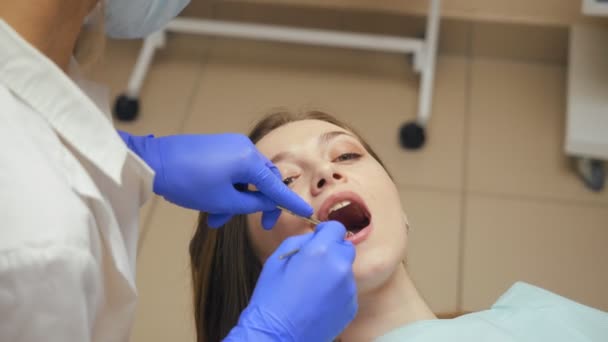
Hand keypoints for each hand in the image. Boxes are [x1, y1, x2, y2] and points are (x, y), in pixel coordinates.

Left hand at [118, 131, 311, 227]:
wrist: (154, 161)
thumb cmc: (187, 183)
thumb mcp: (223, 201)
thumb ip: (252, 205)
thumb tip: (268, 204)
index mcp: (248, 160)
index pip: (277, 186)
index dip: (290, 202)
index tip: (307, 212)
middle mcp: (245, 148)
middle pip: (264, 180)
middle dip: (255, 205)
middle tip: (250, 224)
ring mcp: (232, 145)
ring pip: (247, 178)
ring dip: (238, 199)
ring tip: (216, 217)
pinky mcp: (220, 146)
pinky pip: (235, 170)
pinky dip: (230, 188)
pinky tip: (213, 203)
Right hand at [225, 221, 357, 341]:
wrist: (276, 336)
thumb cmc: (272, 297)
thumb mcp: (277, 259)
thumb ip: (301, 241)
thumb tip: (315, 236)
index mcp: (321, 251)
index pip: (337, 227)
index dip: (326, 230)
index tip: (319, 236)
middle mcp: (340, 267)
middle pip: (345, 247)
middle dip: (332, 250)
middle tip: (314, 263)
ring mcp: (348, 289)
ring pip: (346, 269)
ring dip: (333, 271)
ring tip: (312, 287)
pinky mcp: (351, 306)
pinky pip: (346, 290)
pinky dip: (335, 291)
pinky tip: (317, 301)